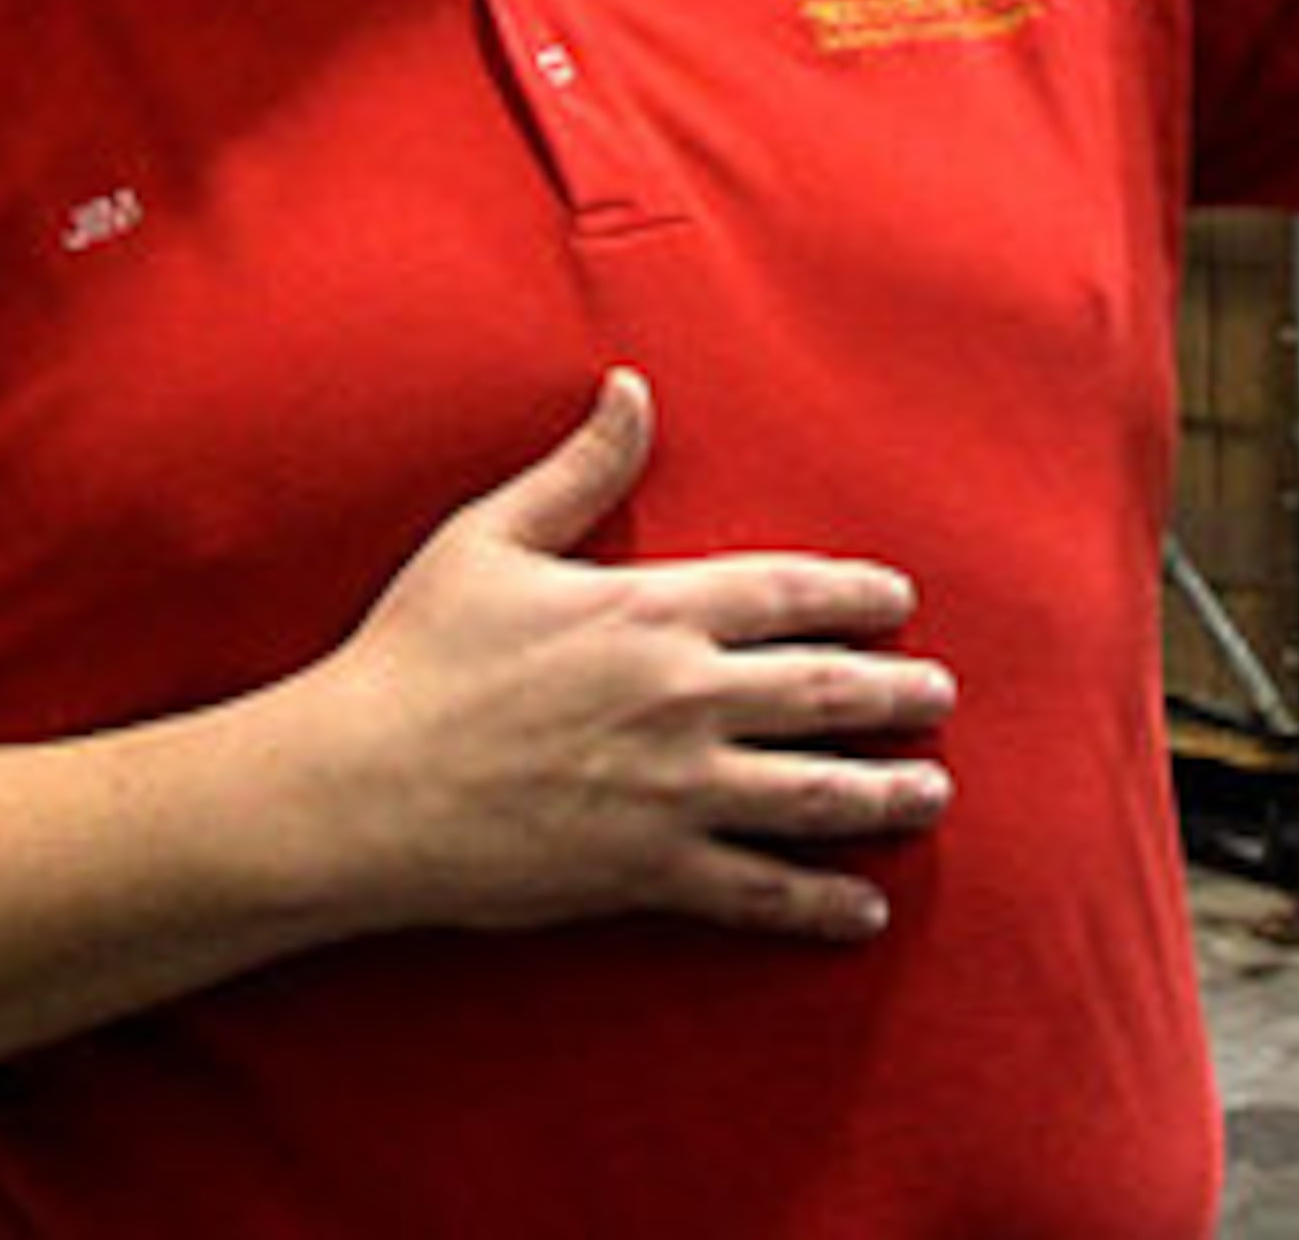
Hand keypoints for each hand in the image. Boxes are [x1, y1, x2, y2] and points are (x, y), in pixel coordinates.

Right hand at [284, 371, 955, 945]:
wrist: (357, 787)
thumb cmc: (413, 655)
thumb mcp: (491, 538)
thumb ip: (579, 469)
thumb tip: (632, 389)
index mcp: (651, 609)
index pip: (790, 592)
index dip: (857, 594)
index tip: (899, 601)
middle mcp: (682, 696)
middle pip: (828, 691)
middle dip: (899, 694)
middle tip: (941, 699)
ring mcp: (673, 790)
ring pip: (815, 792)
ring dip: (885, 792)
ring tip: (930, 791)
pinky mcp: (647, 870)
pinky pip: (758, 890)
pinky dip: (820, 902)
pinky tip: (864, 909)